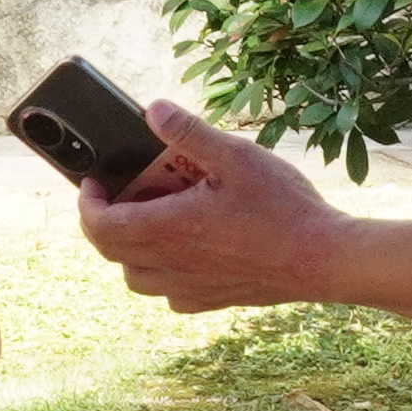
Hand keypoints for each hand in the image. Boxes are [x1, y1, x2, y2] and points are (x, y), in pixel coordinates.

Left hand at [76, 105, 341, 313]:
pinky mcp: (211, 300)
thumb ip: (189, 133)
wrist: (324, 259)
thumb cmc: (284, 207)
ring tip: (152, 219)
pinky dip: (162, 273)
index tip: (94, 182)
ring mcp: (190, 287)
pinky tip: (186, 251)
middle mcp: (171, 264)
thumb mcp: (237, 156)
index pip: (100, 225)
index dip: (88, 203)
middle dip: (104, 221)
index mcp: (169, 228)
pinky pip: (168, 293)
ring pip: (135, 277)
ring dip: (130, 249)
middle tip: (120, 194)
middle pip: (110, 251)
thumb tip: (153, 110)